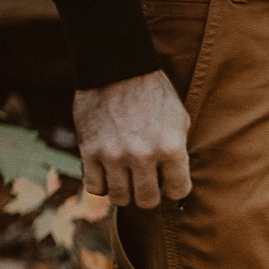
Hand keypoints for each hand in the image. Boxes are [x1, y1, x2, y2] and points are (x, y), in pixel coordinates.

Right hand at [72, 71, 191, 207]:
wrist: (116, 67)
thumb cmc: (153, 93)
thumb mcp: (179, 120)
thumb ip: (178, 152)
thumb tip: (176, 179)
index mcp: (171, 149)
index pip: (177, 192)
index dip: (174, 188)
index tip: (168, 180)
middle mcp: (143, 156)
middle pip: (147, 201)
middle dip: (149, 194)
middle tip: (146, 181)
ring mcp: (113, 155)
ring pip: (120, 198)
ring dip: (124, 191)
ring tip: (126, 178)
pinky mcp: (89, 150)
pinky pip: (94, 187)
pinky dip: (102, 185)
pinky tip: (107, 173)